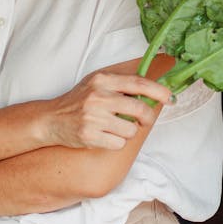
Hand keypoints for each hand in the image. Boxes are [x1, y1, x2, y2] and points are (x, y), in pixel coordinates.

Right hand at [44, 62, 173, 150]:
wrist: (51, 119)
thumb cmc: (79, 100)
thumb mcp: (97, 83)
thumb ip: (121, 83)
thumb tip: (152, 89)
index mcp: (103, 80)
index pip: (139, 83)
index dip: (159, 91)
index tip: (170, 98)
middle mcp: (98, 96)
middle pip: (139, 109)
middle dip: (147, 117)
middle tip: (144, 120)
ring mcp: (93, 117)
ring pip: (131, 129)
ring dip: (129, 132)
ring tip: (116, 128)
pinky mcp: (89, 135)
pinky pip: (119, 143)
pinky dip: (117, 142)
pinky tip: (106, 136)